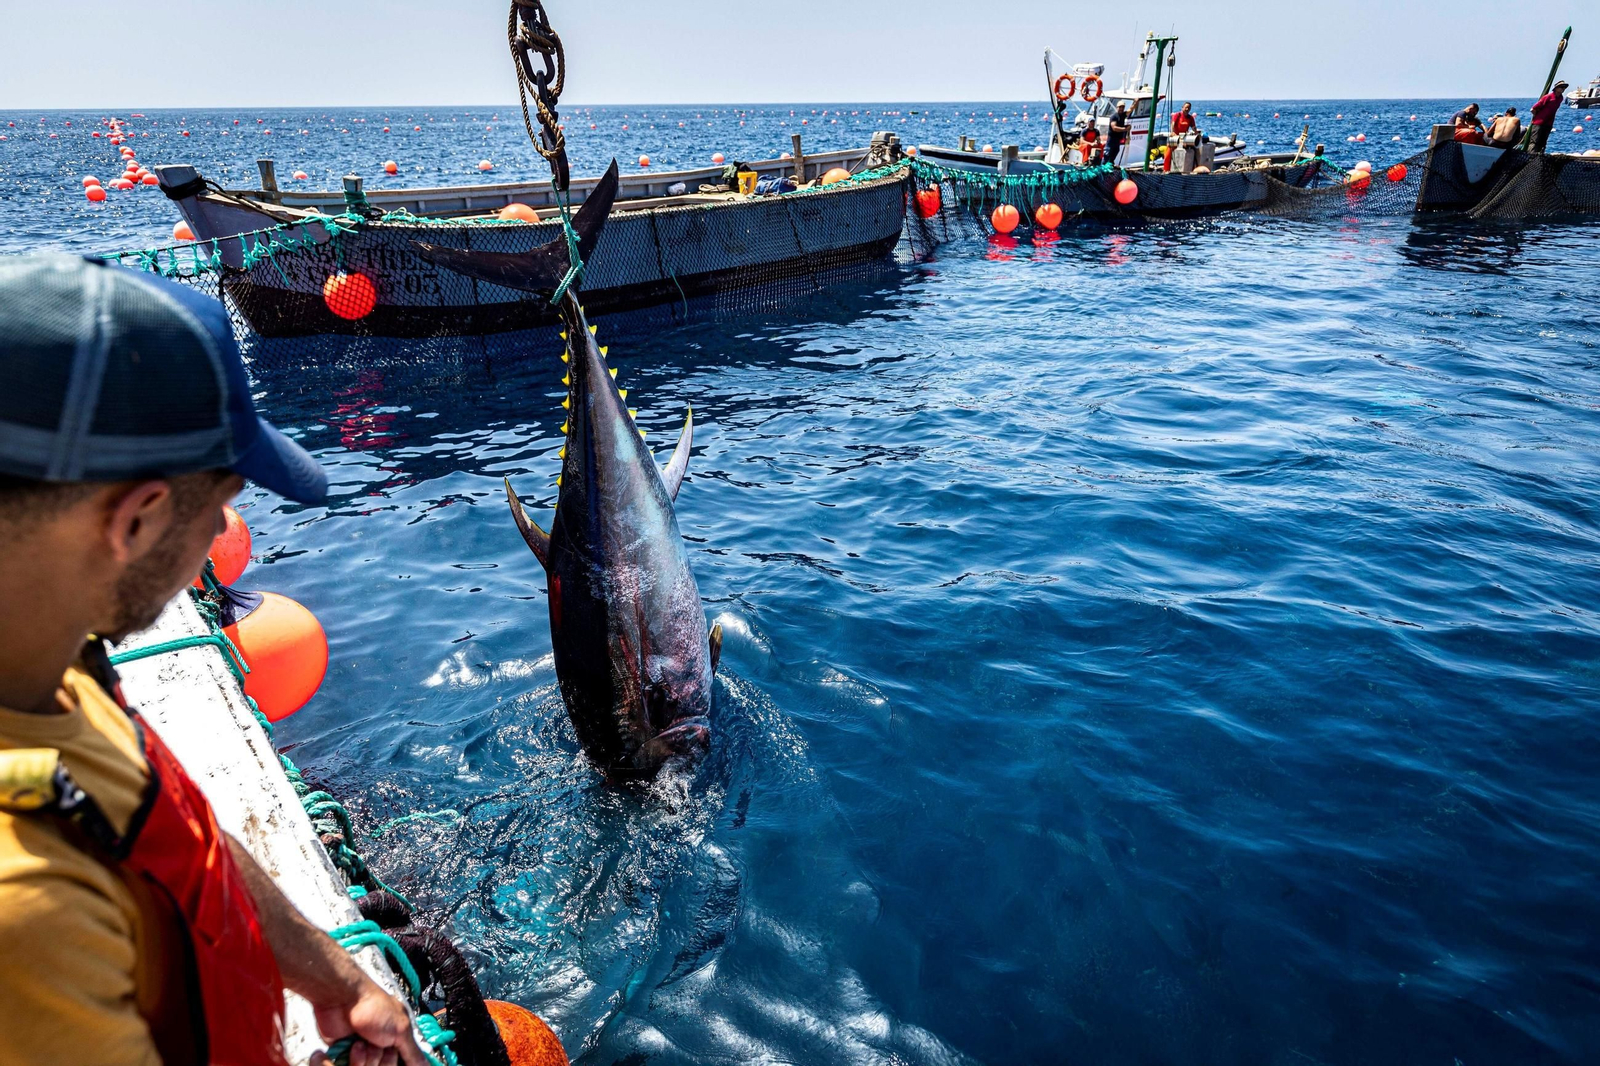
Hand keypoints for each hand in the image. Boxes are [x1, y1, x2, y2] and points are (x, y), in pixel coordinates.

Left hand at [309, 976, 427, 1065]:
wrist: (342, 1000)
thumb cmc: (374, 1007)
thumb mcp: (400, 1030)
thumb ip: (413, 1052)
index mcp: (399, 1038)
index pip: (405, 1062)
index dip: (401, 1062)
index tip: (395, 1054)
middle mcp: (383, 1046)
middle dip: (383, 1059)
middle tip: (379, 1041)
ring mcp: (364, 1051)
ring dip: (366, 1057)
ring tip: (362, 1041)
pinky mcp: (346, 1055)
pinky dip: (352, 1060)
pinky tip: (353, 1045)